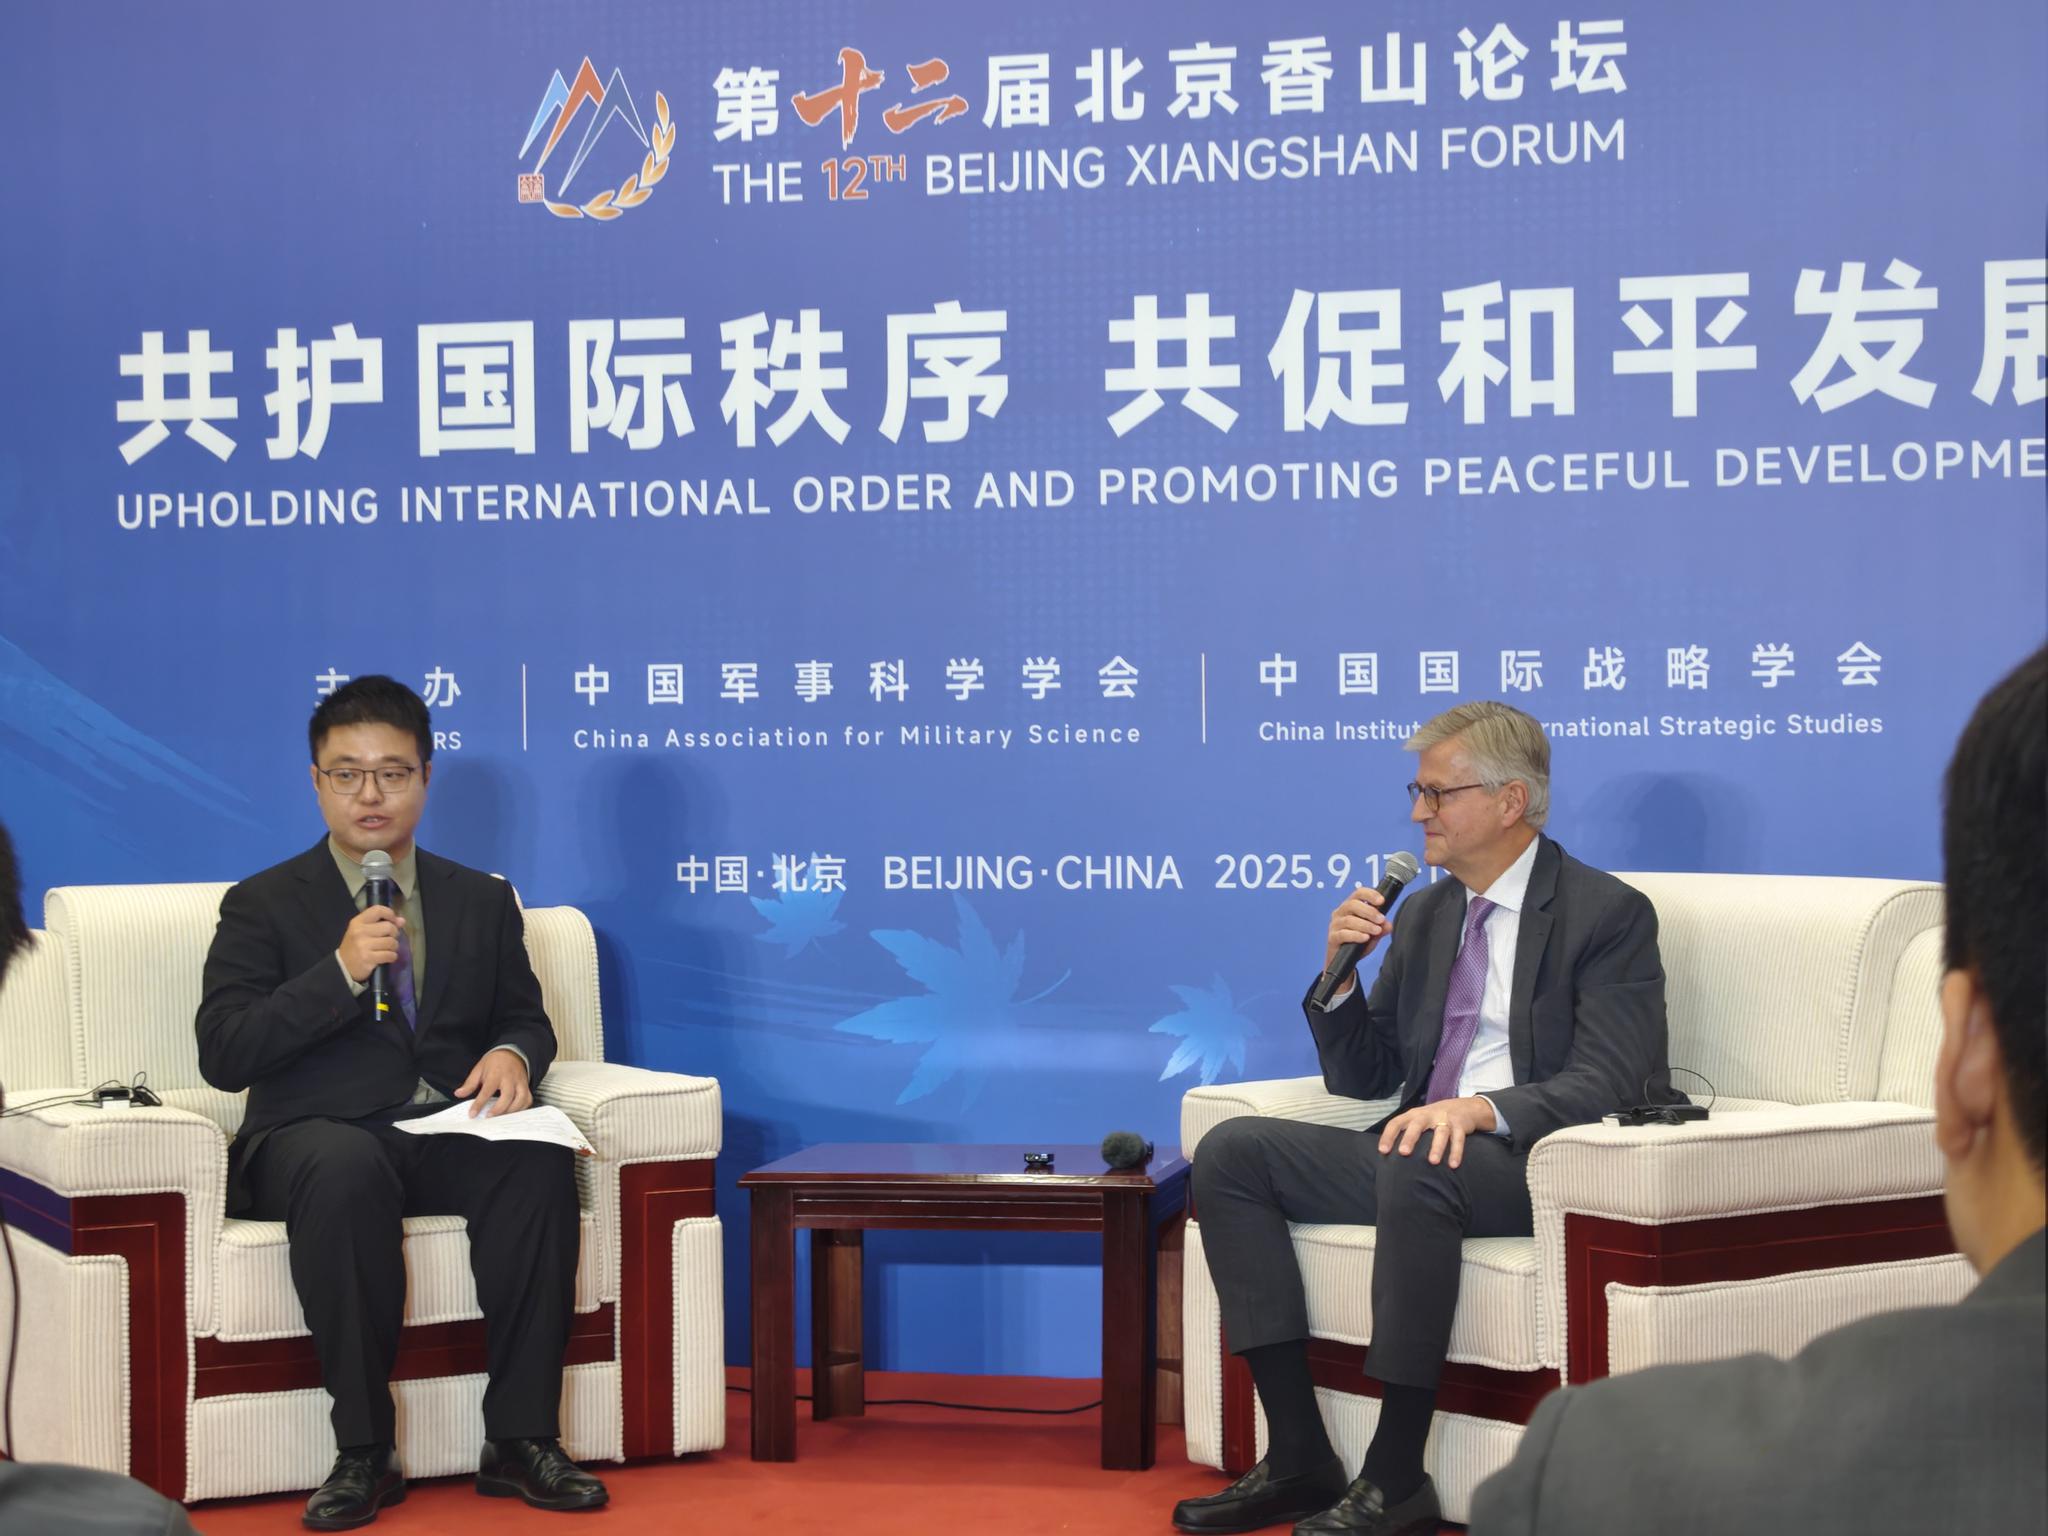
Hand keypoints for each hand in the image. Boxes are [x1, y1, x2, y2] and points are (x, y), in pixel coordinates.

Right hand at [337, 905, 403, 984]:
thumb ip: (381, 923)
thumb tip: (402, 921)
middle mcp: (360, 931)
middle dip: (394, 934)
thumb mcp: (364, 931)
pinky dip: (392, 957)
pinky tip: (387, 957)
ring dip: (393, 947)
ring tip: (387, 949)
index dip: (390, 914)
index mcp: (358, 922)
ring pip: (391, 942)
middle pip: (389, 927)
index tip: (394, 921)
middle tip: (389, 939)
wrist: (343, 966)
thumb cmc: (355, 946)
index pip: (378, 910)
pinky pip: (390, 955)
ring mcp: (363, 945)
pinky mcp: (368, 958)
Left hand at [455, 1047, 531, 1117]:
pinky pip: (527, 1100)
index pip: (487, 1090)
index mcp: (496, 1073)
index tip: (473, 1114)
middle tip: (488, 1116)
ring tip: (500, 1116)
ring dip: (511, 1110)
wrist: (512, 1052)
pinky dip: (521, 1108)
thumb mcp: (479, 1069)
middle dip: (498, 1109)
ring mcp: (520, 1083)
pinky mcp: (526, 1086)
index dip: (479, 1103)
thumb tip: (459, 1093)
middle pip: (507, 1096)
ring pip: (520, 1099)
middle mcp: (510, 1078)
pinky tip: (512, 1112)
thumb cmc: (495, 1062)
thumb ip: (469, 1083)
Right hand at [1323, 885, 1394, 974]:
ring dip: (1365, 925)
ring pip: (1349, 920)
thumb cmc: (1358, 942)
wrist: (1346, 960)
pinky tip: (1365, 938)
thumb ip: (1381, 928)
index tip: (1382, 901)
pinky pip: (1343, 934)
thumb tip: (1388, 925)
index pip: (1358, 893)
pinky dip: (1356, 935)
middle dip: (1369, 911)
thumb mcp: (1373, 934)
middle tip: (1381, 919)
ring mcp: (1335, 925)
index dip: (1370, 894)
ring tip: (1376, 931)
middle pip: (1352, 905)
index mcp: (1350, 906)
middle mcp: (1340, 912)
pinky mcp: (1332, 938)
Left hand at [1378, 1097, 1496, 1168]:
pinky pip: (1458, 1139)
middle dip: (1410, 1138)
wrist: (1464, 1106)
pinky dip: (1456, 1152)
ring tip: (1432, 1162)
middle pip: (1417, 1125)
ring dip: (1436, 1147)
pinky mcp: (1460, 1125)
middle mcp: (1427, 1115)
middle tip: (1403, 1152)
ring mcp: (1444, 1119)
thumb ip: (1407, 1132)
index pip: (1397, 1123)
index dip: (1388, 1136)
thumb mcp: (1419, 1120)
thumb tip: (1389, 1155)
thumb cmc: (1434, 1118)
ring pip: (1440, 1132)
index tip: (1383, 1150)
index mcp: (1413, 1115)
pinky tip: (1453, 1165)